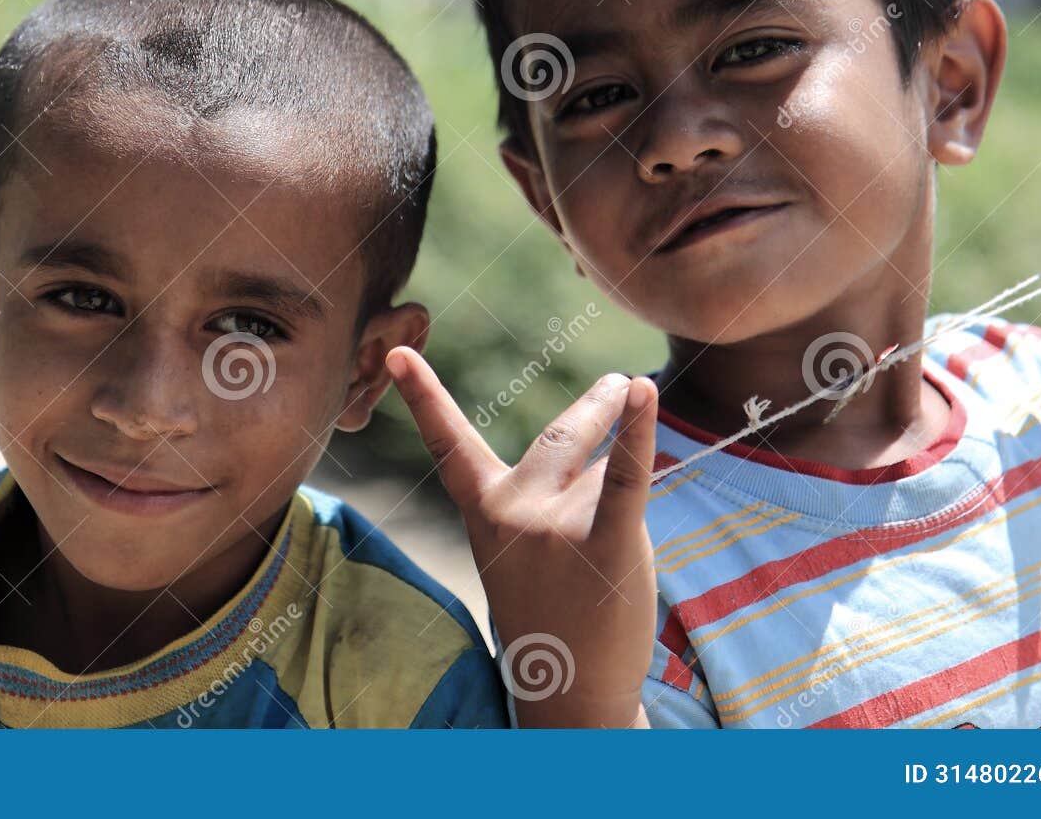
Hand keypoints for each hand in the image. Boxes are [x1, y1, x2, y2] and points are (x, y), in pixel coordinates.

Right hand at [385, 347, 655, 727]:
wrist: (570, 688)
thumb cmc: (549, 608)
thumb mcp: (521, 544)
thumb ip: (547, 487)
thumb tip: (606, 426)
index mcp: (483, 511)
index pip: (449, 445)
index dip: (423, 396)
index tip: (397, 350)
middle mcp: (513, 512)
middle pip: (560, 438)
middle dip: (594, 408)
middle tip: (615, 386)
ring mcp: (556, 528)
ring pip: (606, 471)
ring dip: (627, 480)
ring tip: (624, 513)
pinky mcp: (605, 543)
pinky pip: (627, 476)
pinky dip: (638, 432)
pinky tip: (643, 395)